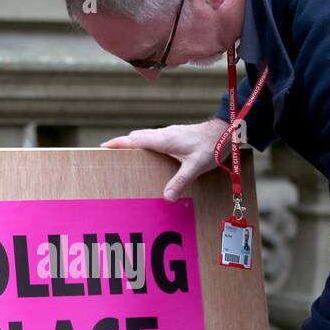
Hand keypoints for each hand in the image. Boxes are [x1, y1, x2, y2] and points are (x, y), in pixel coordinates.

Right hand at [101, 118, 230, 201]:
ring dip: (133, 142)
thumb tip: (166, 198)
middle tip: (109, 152)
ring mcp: (170, 133)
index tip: (104, 146)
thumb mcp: (195, 166)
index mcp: (164, 140)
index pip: (135, 140)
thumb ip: (180, 181)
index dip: (118, 143)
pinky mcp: (175, 134)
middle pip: (136, 137)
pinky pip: (153, 137)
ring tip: (125, 153)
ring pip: (145, 136)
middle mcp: (164, 134)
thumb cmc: (211, 146)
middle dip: (122, 143)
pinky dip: (144, 142)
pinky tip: (149, 152)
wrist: (225, 131)